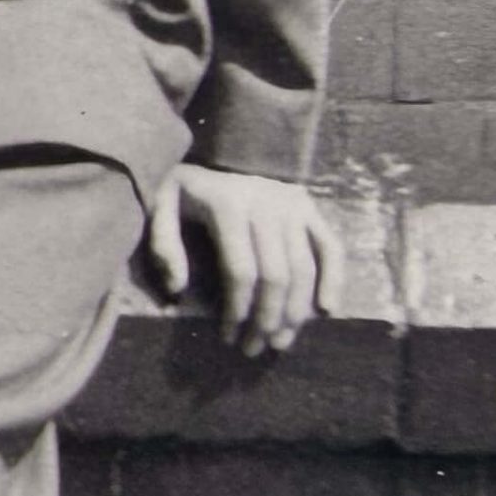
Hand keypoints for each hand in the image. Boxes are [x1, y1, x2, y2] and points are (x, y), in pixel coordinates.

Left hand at [145, 164, 343, 355]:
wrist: (227, 147)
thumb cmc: (190, 185)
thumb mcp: (162, 202)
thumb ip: (163, 242)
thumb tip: (177, 288)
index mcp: (229, 206)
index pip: (241, 271)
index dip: (237, 309)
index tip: (228, 336)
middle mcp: (268, 206)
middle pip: (276, 276)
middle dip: (266, 319)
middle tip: (255, 349)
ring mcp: (294, 207)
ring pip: (304, 269)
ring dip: (296, 311)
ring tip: (281, 342)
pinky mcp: (311, 209)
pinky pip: (331, 247)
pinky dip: (334, 279)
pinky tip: (326, 310)